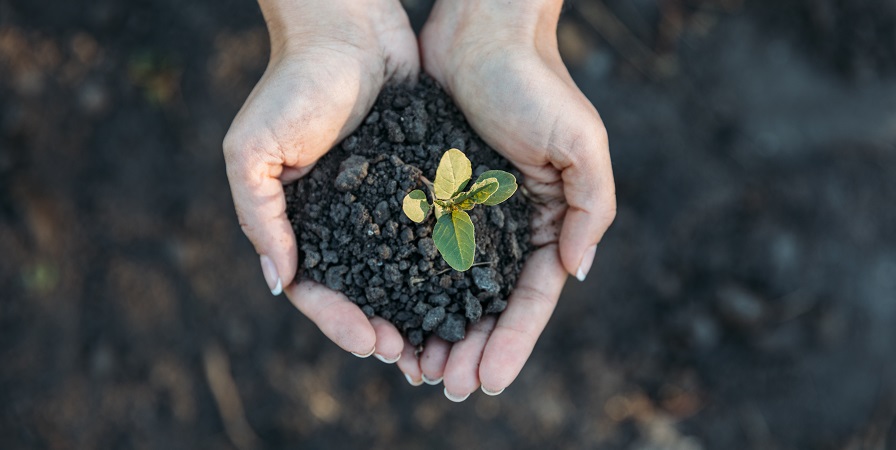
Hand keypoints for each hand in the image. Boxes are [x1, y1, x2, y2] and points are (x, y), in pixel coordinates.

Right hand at [223, 0, 418, 357]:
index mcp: (299, 223)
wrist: (346, 28)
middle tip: (412, 358)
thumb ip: (260, 216)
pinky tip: (467, 289)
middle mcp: (343, 222)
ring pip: (402, 272)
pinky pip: (432, 232)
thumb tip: (279, 283)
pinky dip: (445, 265)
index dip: (340, 322)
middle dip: (384, 328)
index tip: (373, 343)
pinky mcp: (419, 183)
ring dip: (418, 310)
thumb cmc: (292, 85)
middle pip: (363, 292)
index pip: (316, 290)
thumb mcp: (252, 150)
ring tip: (444, 340)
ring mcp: (383, 206)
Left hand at [397, 0, 616, 398]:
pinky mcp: (429, 194)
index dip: (512, 342)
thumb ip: (590, 206)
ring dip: (438, 332)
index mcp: (547, 221)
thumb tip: (577, 271)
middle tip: (447, 388)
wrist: (479, 29)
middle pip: (490, 304)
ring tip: (417, 371)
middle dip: (472, 349)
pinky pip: (416, 251)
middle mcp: (506, 226)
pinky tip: (390, 319)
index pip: (534, 297)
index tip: (489, 381)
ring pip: (450, 289)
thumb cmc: (534, 80)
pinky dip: (407, 289)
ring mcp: (466, 213)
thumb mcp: (580, 141)